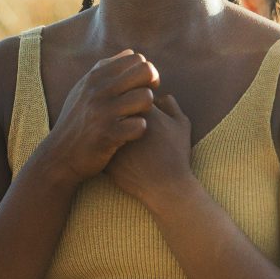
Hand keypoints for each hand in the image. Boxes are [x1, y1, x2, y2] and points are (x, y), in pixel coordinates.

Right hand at [45, 50, 159, 183]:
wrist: (57, 156)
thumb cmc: (76, 120)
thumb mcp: (84, 89)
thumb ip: (106, 69)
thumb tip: (130, 52)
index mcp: (95, 77)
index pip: (136, 58)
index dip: (145, 71)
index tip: (142, 86)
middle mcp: (98, 90)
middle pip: (145, 71)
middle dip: (152, 84)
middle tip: (145, 99)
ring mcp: (102, 112)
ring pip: (146, 97)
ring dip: (148, 109)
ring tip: (137, 116)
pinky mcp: (107, 135)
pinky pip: (140, 125)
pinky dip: (140, 130)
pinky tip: (131, 134)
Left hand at [105, 94, 194, 208]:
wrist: (165, 186)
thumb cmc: (176, 154)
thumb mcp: (182, 125)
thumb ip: (172, 105)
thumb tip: (161, 96)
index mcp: (142, 109)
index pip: (131, 92)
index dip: (136, 99)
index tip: (140, 108)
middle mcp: (123, 121)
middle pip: (114, 106)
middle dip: (118, 109)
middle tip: (126, 118)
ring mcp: (111, 138)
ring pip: (103, 124)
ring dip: (108, 125)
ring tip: (117, 133)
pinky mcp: (103, 154)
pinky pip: (97, 143)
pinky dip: (102, 143)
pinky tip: (111, 149)